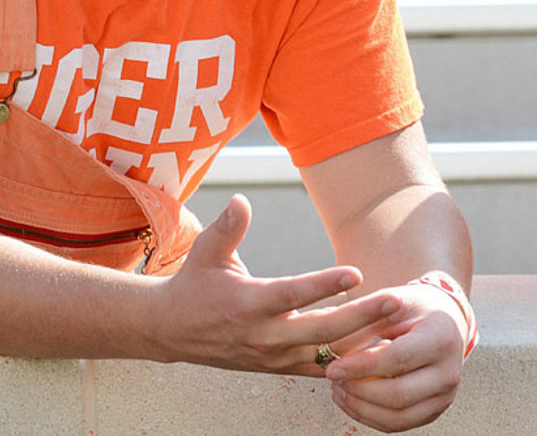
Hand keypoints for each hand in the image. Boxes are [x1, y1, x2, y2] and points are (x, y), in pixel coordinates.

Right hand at [149, 195, 401, 373]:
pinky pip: (320, 368)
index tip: (356, 272)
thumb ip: (226, 227)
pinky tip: (376, 351)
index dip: (325, 284)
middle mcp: (264, 335)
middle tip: (394, 299)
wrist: (175, 331)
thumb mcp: (205, 251)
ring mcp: (274, 357)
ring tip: (396, 328)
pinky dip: (348, 362)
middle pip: (321, 330)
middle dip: (361, 316)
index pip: (293, 294)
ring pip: (326, 354)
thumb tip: (242, 201)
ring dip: (361, 342)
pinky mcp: (279, 368)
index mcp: (247, 303)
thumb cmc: (194, 283)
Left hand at [326, 282, 466, 431]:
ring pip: (398, 418)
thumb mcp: (392, 298)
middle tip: (332, 377)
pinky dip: (370, 417)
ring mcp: (444, 397)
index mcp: (440, 338)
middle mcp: (448, 373)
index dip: (362, 366)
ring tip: (337, 388)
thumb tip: (332, 341)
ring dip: (361, 408)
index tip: (333, 367)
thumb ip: (366, 318)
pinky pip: (399, 424)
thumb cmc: (413, 307)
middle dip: (359, 390)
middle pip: (399, 395)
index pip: (398, 359)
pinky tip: (350, 400)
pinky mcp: (433, 411)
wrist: (444, 321)